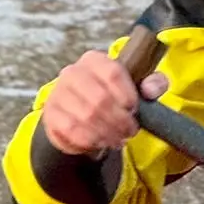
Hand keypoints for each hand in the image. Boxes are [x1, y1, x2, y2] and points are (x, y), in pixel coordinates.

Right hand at [40, 51, 169, 156]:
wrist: (80, 111)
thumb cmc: (112, 95)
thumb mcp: (137, 86)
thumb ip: (152, 83)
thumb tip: (151, 89)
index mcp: (94, 60)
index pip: (112, 72)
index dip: (127, 95)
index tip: (134, 109)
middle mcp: (72, 73)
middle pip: (100, 98)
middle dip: (119, 120)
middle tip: (129, 131)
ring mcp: (58, 94)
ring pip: (85, 117)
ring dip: (106, 133)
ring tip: (117, 139)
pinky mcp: (50, 115)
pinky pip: (71, 131)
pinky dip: (89, 140)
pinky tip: (99, 143)